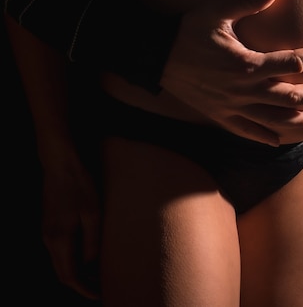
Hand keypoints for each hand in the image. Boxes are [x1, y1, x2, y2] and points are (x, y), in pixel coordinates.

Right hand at [41, 156, 101, 299]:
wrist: (60, 163)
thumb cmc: (79, 184)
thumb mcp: (93, 212)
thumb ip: (92, 241)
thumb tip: (91, 264)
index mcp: (60, 239)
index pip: (69, 276)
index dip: (84, 289)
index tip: (99, 294)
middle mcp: (49, 239)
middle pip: (62, 273)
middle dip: (80, 284)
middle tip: (101, 287)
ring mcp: (47, 232)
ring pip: (59, 262)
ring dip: (76, 271)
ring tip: (97, 273)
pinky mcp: (49, 224)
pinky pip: (58, 251)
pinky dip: (71, 259)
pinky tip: (86, 255)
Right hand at [161, 0, 302, 146]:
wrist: (156, 57)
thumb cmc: (187, 31)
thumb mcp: (215, 11)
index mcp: (247, 64)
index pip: (294, 62)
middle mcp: (244, 90)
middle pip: (291, 96)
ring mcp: (232, 107)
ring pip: (275, 120)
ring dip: (302, 121)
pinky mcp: (220, 116)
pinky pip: (249, 132)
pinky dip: (268, 136)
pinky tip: (281, 139)